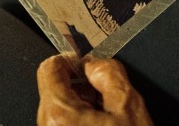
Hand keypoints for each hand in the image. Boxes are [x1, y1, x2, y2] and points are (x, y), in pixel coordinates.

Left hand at [37, 55, 152, 124]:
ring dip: (80, 105)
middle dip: (79, 85)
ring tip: (106, 117)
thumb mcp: (129, 107)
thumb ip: (109, 72)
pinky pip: (61, 125)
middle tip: (104, 94)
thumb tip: (95, 64)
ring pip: (59, 109)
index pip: (49, 68)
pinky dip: (78, 121)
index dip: (70, 60)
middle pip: (53, 88)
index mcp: (59, 115)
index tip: (85, 64)